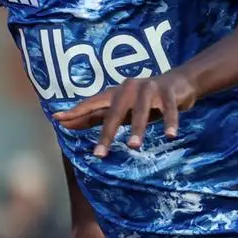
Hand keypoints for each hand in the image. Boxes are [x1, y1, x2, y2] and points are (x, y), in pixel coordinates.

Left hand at [54, 71, 197, 157]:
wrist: (179, 83)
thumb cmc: (143, 100)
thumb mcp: (120, 110)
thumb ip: (95, 117)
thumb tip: (64, 124)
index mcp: (115, 93)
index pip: (92, 103)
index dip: (76, 111)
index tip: (58, 119)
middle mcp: (129, 89)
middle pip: (115, 112)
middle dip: (107, 133)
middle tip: (99, 154)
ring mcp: (149, 89)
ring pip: (142, 111)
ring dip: (138, 128)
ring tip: (134, 146)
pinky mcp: (169, 92)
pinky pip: (169, 109)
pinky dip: (170, 122)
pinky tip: (170, 135)